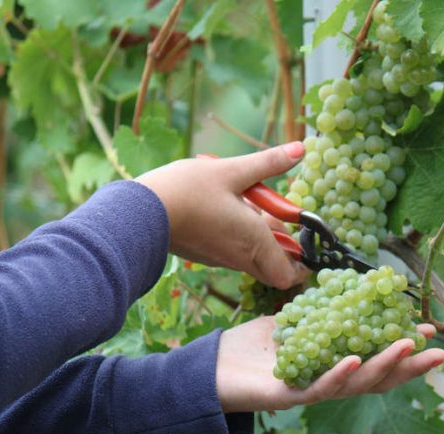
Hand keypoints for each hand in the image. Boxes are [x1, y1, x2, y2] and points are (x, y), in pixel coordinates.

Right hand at [135, 142, 308, 288]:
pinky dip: (240, 233)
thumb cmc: (187, 191)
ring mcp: (221, 259)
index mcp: (255, 243)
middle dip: (283, 243)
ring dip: (260, 233)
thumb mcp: (232, 170)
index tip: (305, 240)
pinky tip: (227, 204)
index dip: (302, 264)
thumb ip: (268, 163)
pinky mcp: (205, 254)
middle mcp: (241, 258)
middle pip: (274, 266)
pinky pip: (234, 251)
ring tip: (248, 200)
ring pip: (254, 256)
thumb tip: (300, 149)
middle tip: (275, 212)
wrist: (138, 213)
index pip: (289, 275)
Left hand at [215, 316, 443, 412]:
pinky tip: (357, 359)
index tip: (427, 330)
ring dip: (384, 366)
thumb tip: (344, 287)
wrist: (213, 368)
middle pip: (377, 377)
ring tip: (407, 348)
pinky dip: (341, 373)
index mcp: (332, 362)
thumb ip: (319, 311)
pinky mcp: (290, 396)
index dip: (402, 347)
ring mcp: (311, 390)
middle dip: (409, 366)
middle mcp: (328, 380)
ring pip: (356, 384)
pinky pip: (320, 387)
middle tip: (438, 353)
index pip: (375, 356)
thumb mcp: (293, 321)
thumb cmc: (253, 347)